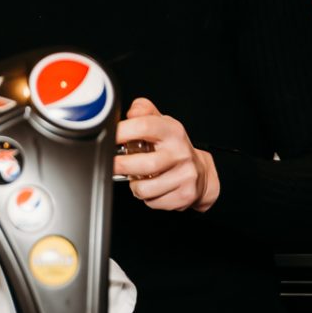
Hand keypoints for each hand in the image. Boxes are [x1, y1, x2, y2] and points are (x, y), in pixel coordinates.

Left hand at [112, 98, 219, 212]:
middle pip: (144, 164)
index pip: (144, 125)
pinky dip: (147, 197)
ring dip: (134, 186)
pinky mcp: (185, 195)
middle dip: (121, 166)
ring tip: (139, 178)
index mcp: (172, 130)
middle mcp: (180, 152)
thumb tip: (131, 113)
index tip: (110, 138)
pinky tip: (153, 188)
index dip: (122, 132)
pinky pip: (153, 201)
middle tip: (113, 165)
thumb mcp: (160, 123)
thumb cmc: (173, 147)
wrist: (200, 173)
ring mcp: (185, 175)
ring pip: (145, 188)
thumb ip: (143, 111)